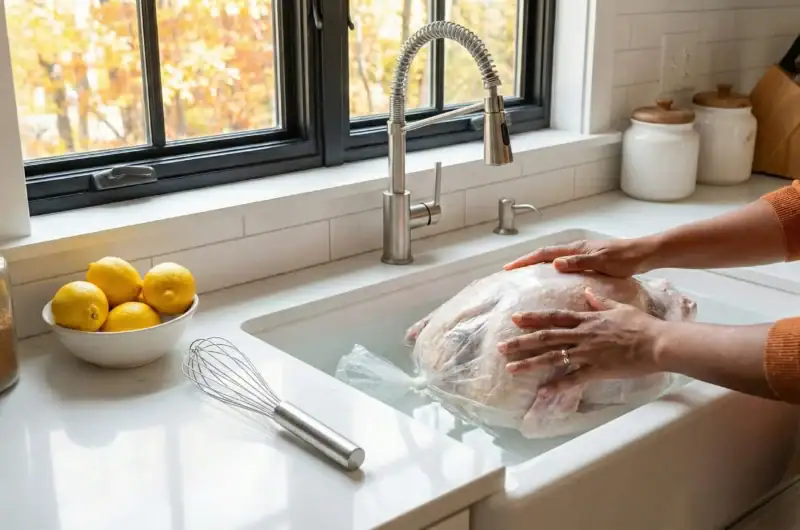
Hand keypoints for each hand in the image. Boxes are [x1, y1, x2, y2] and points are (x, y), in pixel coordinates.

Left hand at [498, 289, 665, 395]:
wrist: (658, 342)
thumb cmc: (641, 325)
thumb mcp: (619, 308)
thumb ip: (600, 301)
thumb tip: (588, 292)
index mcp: (587, 320)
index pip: (554, 317)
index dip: (533, 318)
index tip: (515, 318)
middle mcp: (582, 335)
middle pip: (546, 337)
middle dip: (521, 341)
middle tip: (501, 345)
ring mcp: (587, 353)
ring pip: (553, 358)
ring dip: (530, 362)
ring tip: (510, 367)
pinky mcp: (597, 370)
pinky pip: (573, 379)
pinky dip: (557, 386)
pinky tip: (542, 392)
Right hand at [503, 237, 657, 276]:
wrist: (645, 254)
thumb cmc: (626, 258)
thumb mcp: (602, 262)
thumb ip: (579, 263)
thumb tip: (555, 264)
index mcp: (577, 249)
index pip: (545, 253)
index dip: (526, 260)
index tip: (509, 267)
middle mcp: (576, 250)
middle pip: (546, 254)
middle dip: (527, 261)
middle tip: (511, 271)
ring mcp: (582, 255)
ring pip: (554, 258)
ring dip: (538, 265)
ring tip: (525, 276)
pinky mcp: (589, 261)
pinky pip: (564, 264)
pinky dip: (551, 269)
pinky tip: (552, 279)